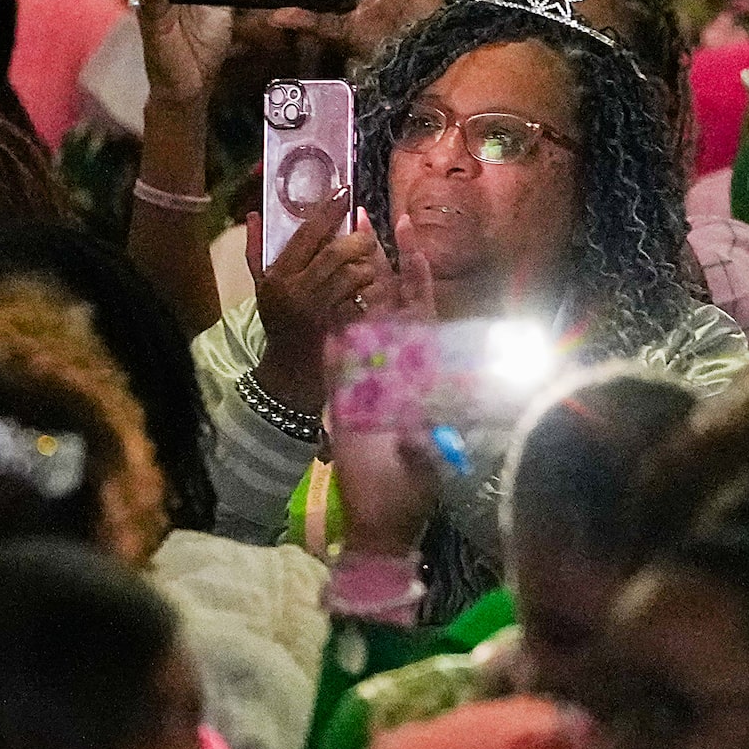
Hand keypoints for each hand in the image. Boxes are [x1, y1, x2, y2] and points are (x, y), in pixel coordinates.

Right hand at [246, 185, 387, 414]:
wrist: (288, 371)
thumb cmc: (277, 322)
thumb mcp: (261, 287)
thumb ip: (256, 250)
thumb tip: (253, 214)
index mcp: (277, 276)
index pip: (305, 235)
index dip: (327, 211)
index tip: (345, 191)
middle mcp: (295, 291)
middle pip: (336, 252)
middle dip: (357, 240)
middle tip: (365, 237)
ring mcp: (318, 312)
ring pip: (354, 275)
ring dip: (366, 269)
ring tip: (366, 269)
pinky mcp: (337, 330)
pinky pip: (361, 301)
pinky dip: (367, 295)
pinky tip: (366, 295)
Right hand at [323, 224, 444, 557]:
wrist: (382, 523)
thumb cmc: (414, 493)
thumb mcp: (430, 465)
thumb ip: (428, 448)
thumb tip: (427, 435)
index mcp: (426, 377)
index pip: (425, 318)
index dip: (420, 283)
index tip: (415, 246)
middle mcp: (398, 371)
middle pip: (390, 308)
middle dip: (382, 268)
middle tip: (370, 226)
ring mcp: (366, 381)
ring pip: (359, 322)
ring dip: (353, 287)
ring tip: (343, 246)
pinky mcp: (341, 399)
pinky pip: (332, 357)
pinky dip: (327, 330)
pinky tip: (319, 299)